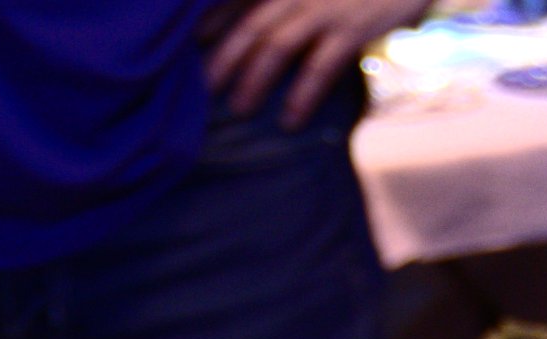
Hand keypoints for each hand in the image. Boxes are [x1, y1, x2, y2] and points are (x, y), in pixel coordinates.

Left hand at [203, 0, 424, 127]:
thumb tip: (274, 22)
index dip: (214, 16)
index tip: (195, 40)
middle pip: (250, 25)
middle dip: (223, 58)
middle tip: (202, 89)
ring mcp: (324, 8)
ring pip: (275, 45)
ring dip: (254, 79)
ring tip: (238, 109)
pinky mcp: (351, 28)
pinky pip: (318, 66)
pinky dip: (302, 94)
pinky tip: (290, 119)